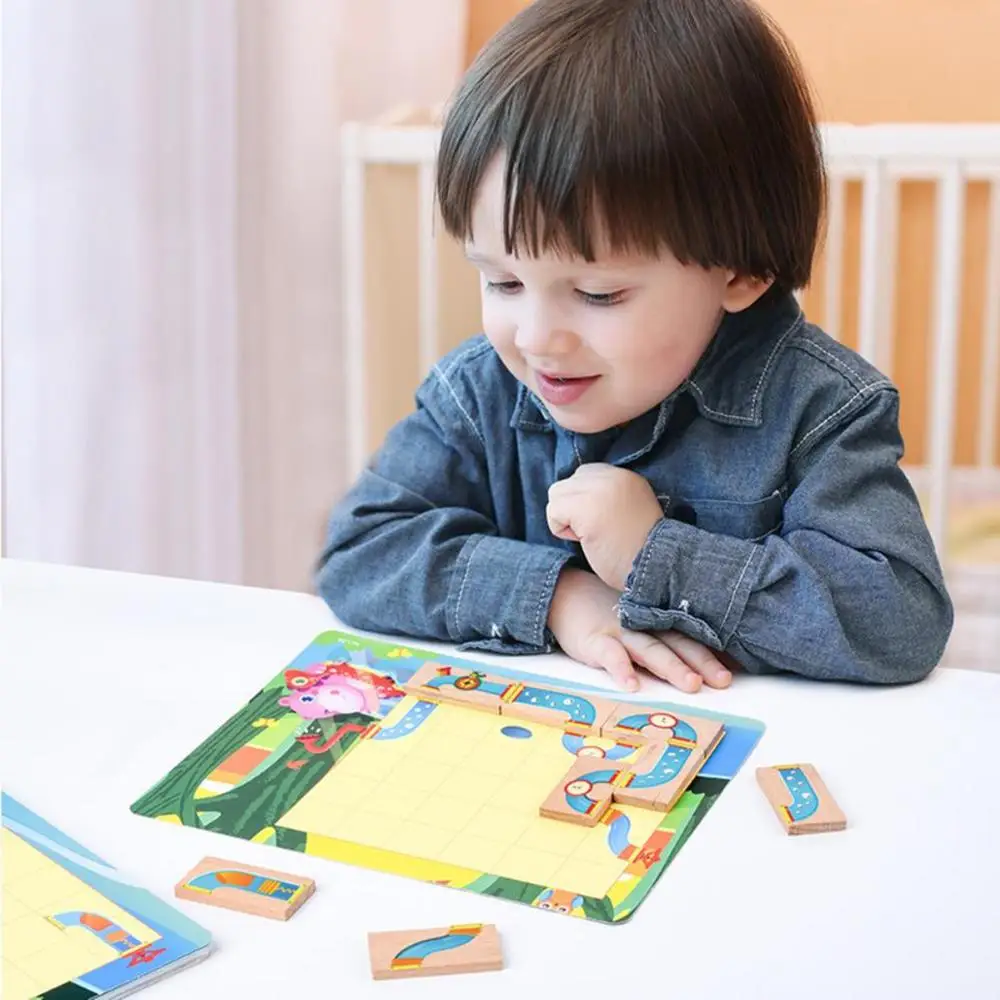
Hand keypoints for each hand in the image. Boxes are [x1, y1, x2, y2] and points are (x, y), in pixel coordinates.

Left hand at [546, 463, 663, 590]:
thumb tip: (572, 498)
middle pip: (567, 484)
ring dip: (565, 518)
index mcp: (625, 476)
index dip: (584, 500)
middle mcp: (612, 476)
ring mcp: (598, 490)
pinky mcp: (585, 508)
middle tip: (595, 531)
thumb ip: (607, 496)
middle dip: (572, 508)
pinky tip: (583, 540)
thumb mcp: (629, 510)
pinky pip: (553, 511)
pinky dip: (560, 529)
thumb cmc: (638, 550)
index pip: (583, 474)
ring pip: (556, 494)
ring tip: (589, 535)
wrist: (655, 568)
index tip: (602, 521)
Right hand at [547, 567, 732, 692]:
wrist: (566, 594)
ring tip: (690, 684)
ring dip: (671, 666)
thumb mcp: (640, 619)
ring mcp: (620, 632)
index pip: (691, 636)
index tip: (738, 669)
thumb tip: (704, 663)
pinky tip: (631, 685)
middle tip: (723, 681)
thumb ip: (666, 636)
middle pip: (678, 643)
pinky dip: (621, 669)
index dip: (714, 652)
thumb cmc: (608, 613)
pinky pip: (609, 655)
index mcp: (657, 621)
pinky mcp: (595, 640)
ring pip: (650, 649)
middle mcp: (644, 625)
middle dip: (701, 662)